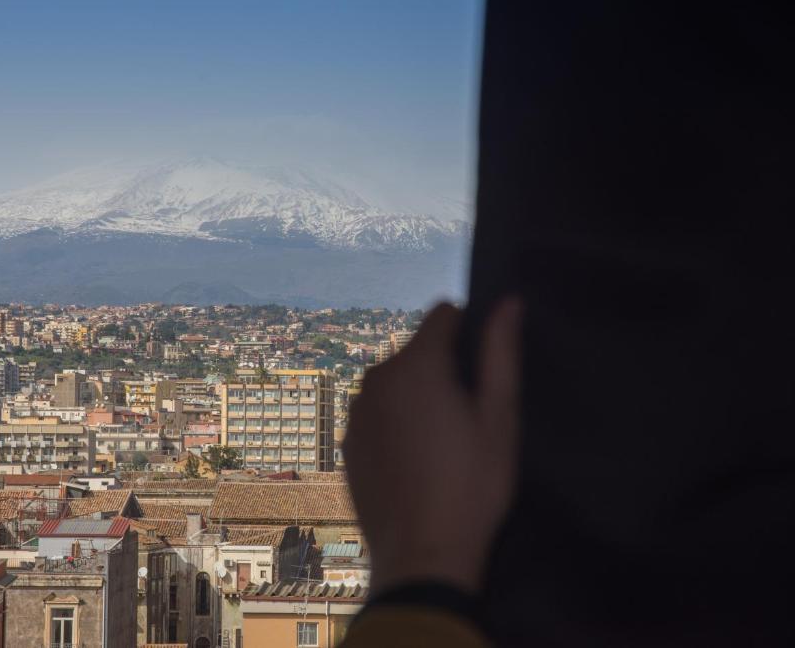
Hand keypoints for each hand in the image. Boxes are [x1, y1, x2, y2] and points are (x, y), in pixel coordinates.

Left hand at [344, 299, 522, 594]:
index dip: (469, 331)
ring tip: (444, 444)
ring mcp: (356, 411)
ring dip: (418, 396)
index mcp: (416, 365)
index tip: (483, 370)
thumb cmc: (471, 486)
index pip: (443, 314)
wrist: (421, 555)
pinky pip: (378, 413)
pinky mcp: (347, 442)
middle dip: (443, 368)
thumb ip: (501, 353)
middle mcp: (376, 378)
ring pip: (395, 382)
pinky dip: (396, 423)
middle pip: (417, 350)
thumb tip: (508, 301)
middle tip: (469, 417)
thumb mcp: (499, 418)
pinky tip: (416, 462)